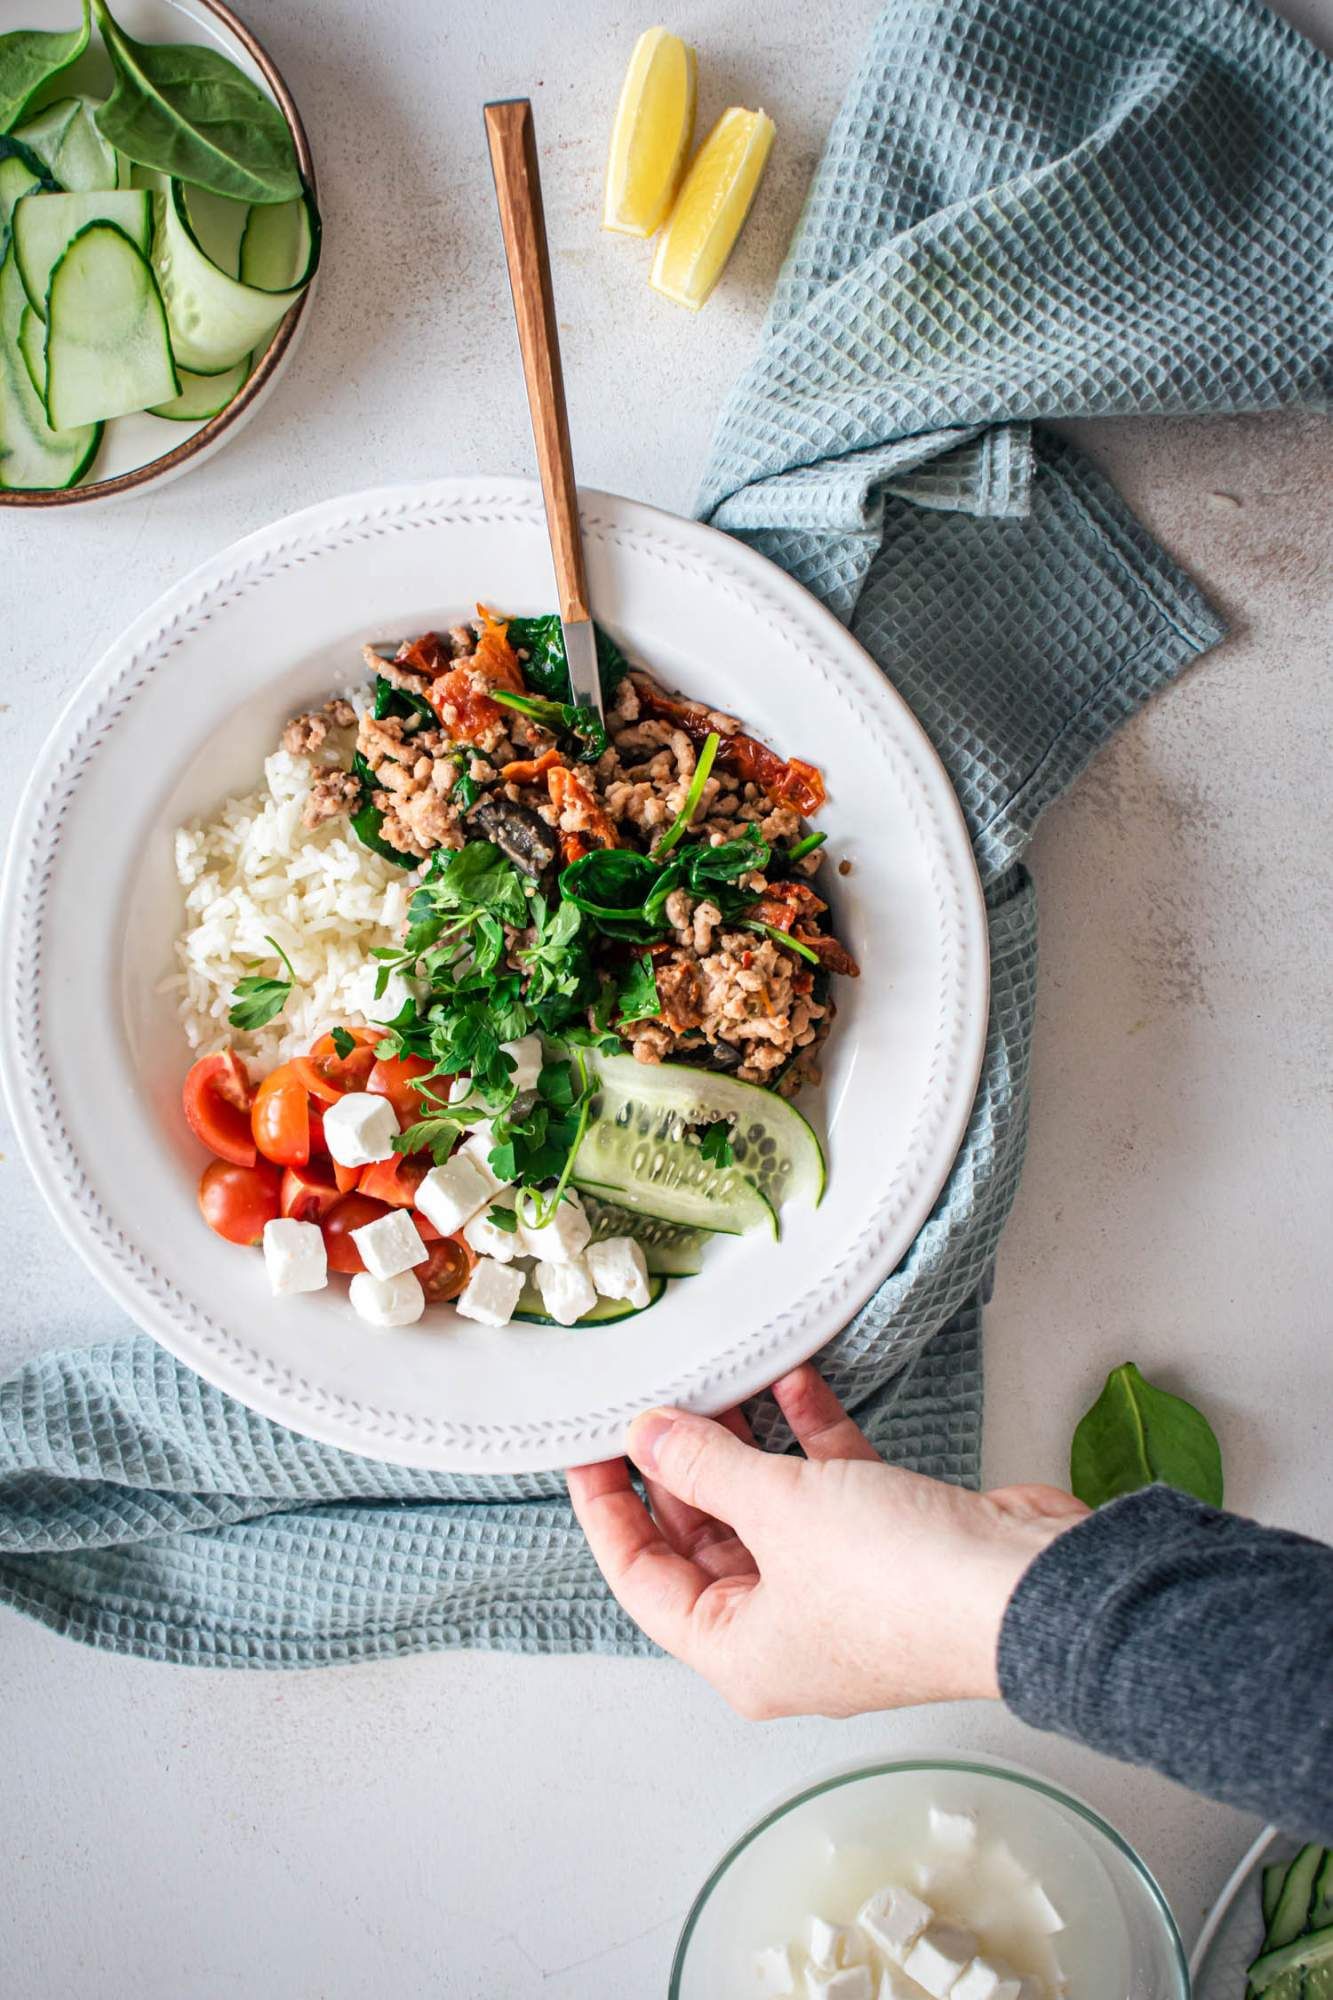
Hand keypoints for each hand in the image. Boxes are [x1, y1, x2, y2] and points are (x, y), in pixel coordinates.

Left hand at [567, 1365, 1087, 1719]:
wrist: (1028, 1591)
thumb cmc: (906, 1587)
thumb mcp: (777, 1510)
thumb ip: (705, 1464)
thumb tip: (647, 1434)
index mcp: (739, 1654)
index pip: (642, 1580)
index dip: (608, 1511)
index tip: (588, 1450)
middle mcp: (786, 1631)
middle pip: (703, 1541)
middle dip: (682, 1466)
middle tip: (655, 1401)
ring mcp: (840, 1590)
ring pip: (768, 1509)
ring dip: (746, 1443)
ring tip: (719, 1379)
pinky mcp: (891, 1547)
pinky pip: (829, 1486)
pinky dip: (810, 1437)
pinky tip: (795, 1383)